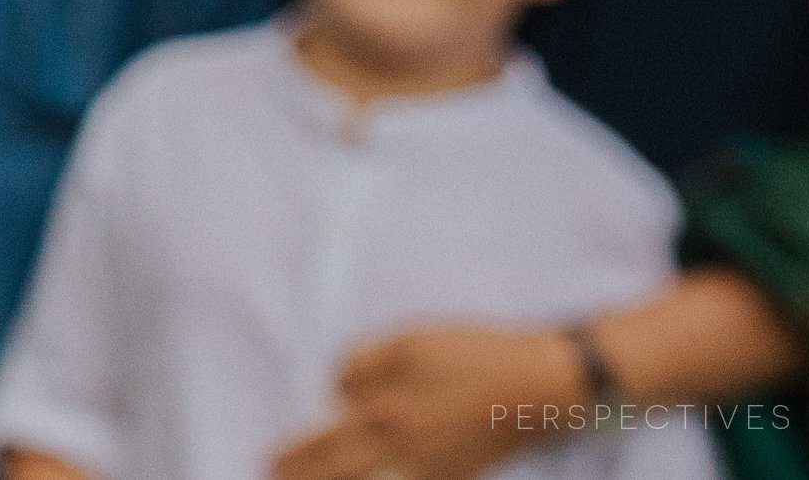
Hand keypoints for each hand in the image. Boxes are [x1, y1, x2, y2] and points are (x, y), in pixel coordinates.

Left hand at [272, 326, 581, 479]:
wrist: (538, 386)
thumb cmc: (472, 355)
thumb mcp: (408, 342)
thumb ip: (362, 364)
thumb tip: (336, 388)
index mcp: (386, 413)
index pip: (326, 443)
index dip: (295, 455)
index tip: (270, 461)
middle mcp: (404, 450)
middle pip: (343, 475)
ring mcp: (432, 469)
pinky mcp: (456, 477)